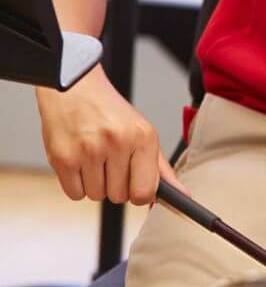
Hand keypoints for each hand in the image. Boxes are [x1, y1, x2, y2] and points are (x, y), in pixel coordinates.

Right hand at [36, 67, 180, 205]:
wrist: (74, 89)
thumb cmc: (109, 112)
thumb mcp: (143, 132)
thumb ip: (161, 168)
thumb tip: (181, 195)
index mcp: (142, 137)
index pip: (145, 192)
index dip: (139, 194)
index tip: (135, 185)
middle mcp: (117, 143)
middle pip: (119, 197)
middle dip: (115, 185)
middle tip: (110, 162)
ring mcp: (89, 151)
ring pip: (97, 196)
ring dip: (95, 184)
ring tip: (94, 158)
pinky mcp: (63, 158)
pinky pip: (76, 194)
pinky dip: (77, 185)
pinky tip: (80, 162)